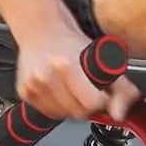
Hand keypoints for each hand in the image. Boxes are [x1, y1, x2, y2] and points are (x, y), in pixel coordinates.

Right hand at [15, 22, 140, 122]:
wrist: (41, 30)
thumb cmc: (71, 42)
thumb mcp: (104, 58)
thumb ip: (121, 88)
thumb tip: (119, 115)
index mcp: (67, 66)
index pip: (92, 104)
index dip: (102, 100)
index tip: (102, 92)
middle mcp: (47, 77)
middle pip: (78, 112)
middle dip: (88, 104)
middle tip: (88, 88)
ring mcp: (33, 87)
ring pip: (63, 115)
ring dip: (73, 107)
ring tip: (74, 87)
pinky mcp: (24, 93)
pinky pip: (49, 113)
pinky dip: (58, 106)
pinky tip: (61, 90)